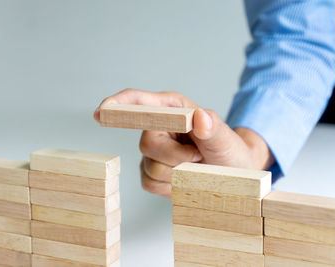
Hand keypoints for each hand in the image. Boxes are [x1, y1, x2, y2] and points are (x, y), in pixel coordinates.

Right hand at [94, 89, 273, 198]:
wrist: (231, 175)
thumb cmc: (229, 152)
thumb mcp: (226, 140)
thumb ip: (214, 128)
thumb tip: (200, 118)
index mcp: (173, 109)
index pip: (139, 101)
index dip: (119, 104)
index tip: (103, 110)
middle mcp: (158, 127)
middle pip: (146, 143)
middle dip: (173, 156)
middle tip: (197, 157)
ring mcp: (154, 151)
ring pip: (149, 166)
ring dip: (175, 172)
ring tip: (194, 166)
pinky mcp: (151, 171)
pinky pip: (149, 182)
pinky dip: (170, 186)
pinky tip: (184, 179)